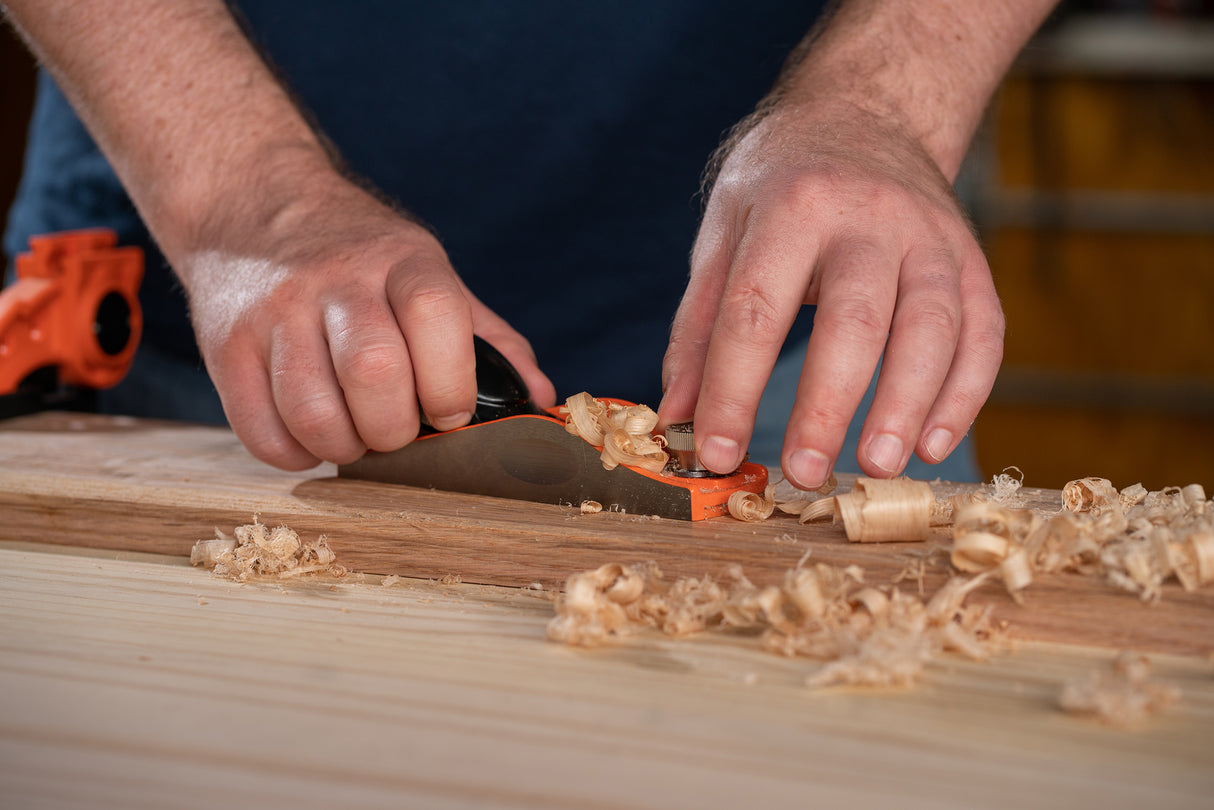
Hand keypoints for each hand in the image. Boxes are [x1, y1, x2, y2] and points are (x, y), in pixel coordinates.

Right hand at [183, 166, 554, 469]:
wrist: (251, 205)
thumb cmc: (360, 256)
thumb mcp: (428, 272)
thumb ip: (487, 336)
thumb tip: (539, 397)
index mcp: (401, 260)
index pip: (436, 317)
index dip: (450, 382)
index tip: (449, 411)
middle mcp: (335, 279)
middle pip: (373, 373)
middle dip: (396, 430)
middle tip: (397, 432)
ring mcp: (274, 311)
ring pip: (313, 412)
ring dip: (344, 447)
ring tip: (354, 435)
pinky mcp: (225, 345)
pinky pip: (261, 432)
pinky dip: (295, 454)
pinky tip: (310, 436)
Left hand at [658, 100, 1003, 488]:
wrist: (868, 110)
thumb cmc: (783, 180)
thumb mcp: (723, 229)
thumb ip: (700, 325)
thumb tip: (678, 415)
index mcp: (791, 206)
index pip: (756, 309)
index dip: (733, 388)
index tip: (715, 452)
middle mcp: (869, 217)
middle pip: (856, 320)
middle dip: (828, 405)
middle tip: (802, 472)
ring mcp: (931, 237)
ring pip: (933, 327)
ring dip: (909, 405)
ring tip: (876, 466)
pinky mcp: (972, 260)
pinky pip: (984, 333)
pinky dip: (965, 395)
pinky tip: (933, 446)